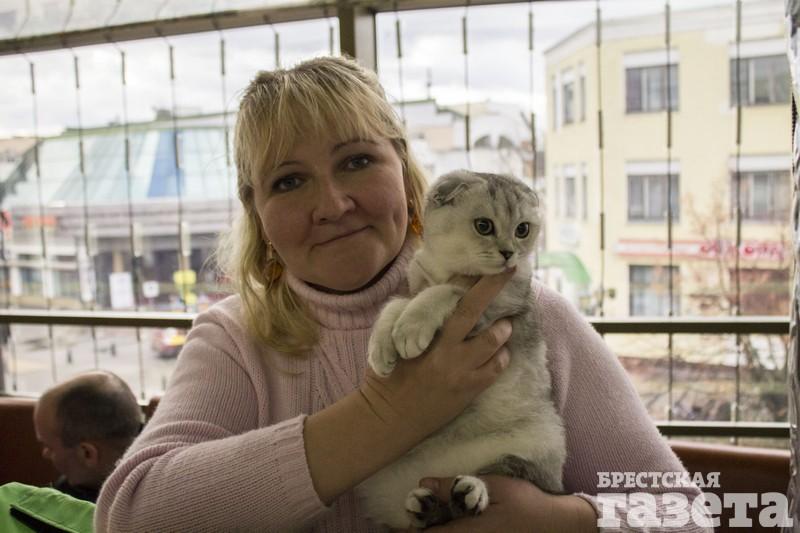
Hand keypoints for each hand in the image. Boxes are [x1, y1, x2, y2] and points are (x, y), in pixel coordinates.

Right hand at [360, 269, 514, 439]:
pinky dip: (501, 356)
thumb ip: (412, 320)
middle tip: (508, 271)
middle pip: (473, 310)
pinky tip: (500, 352)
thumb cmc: (388, 377)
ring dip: (502, 329)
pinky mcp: (470, 389)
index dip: (467, 279)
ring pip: (493, 341)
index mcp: (421, 333)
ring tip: (504, 324)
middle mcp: (444, 349)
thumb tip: (432, 298)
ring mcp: (460, 370)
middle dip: (493, 287)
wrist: (390, 417)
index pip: (446, 297)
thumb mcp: (393, 341)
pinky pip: (496, 368)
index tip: (483, 265)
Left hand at [407, 476, 597, 532]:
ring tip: (422, 520)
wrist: (556, 526)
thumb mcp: (492, 487)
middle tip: (408, 519)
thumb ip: (456, 486)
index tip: (393, 524)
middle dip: (419, 530)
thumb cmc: (526, 504)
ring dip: (433, 530)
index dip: (408, 531)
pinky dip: (447, 530)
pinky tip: (446, 521)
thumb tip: (424, 483)